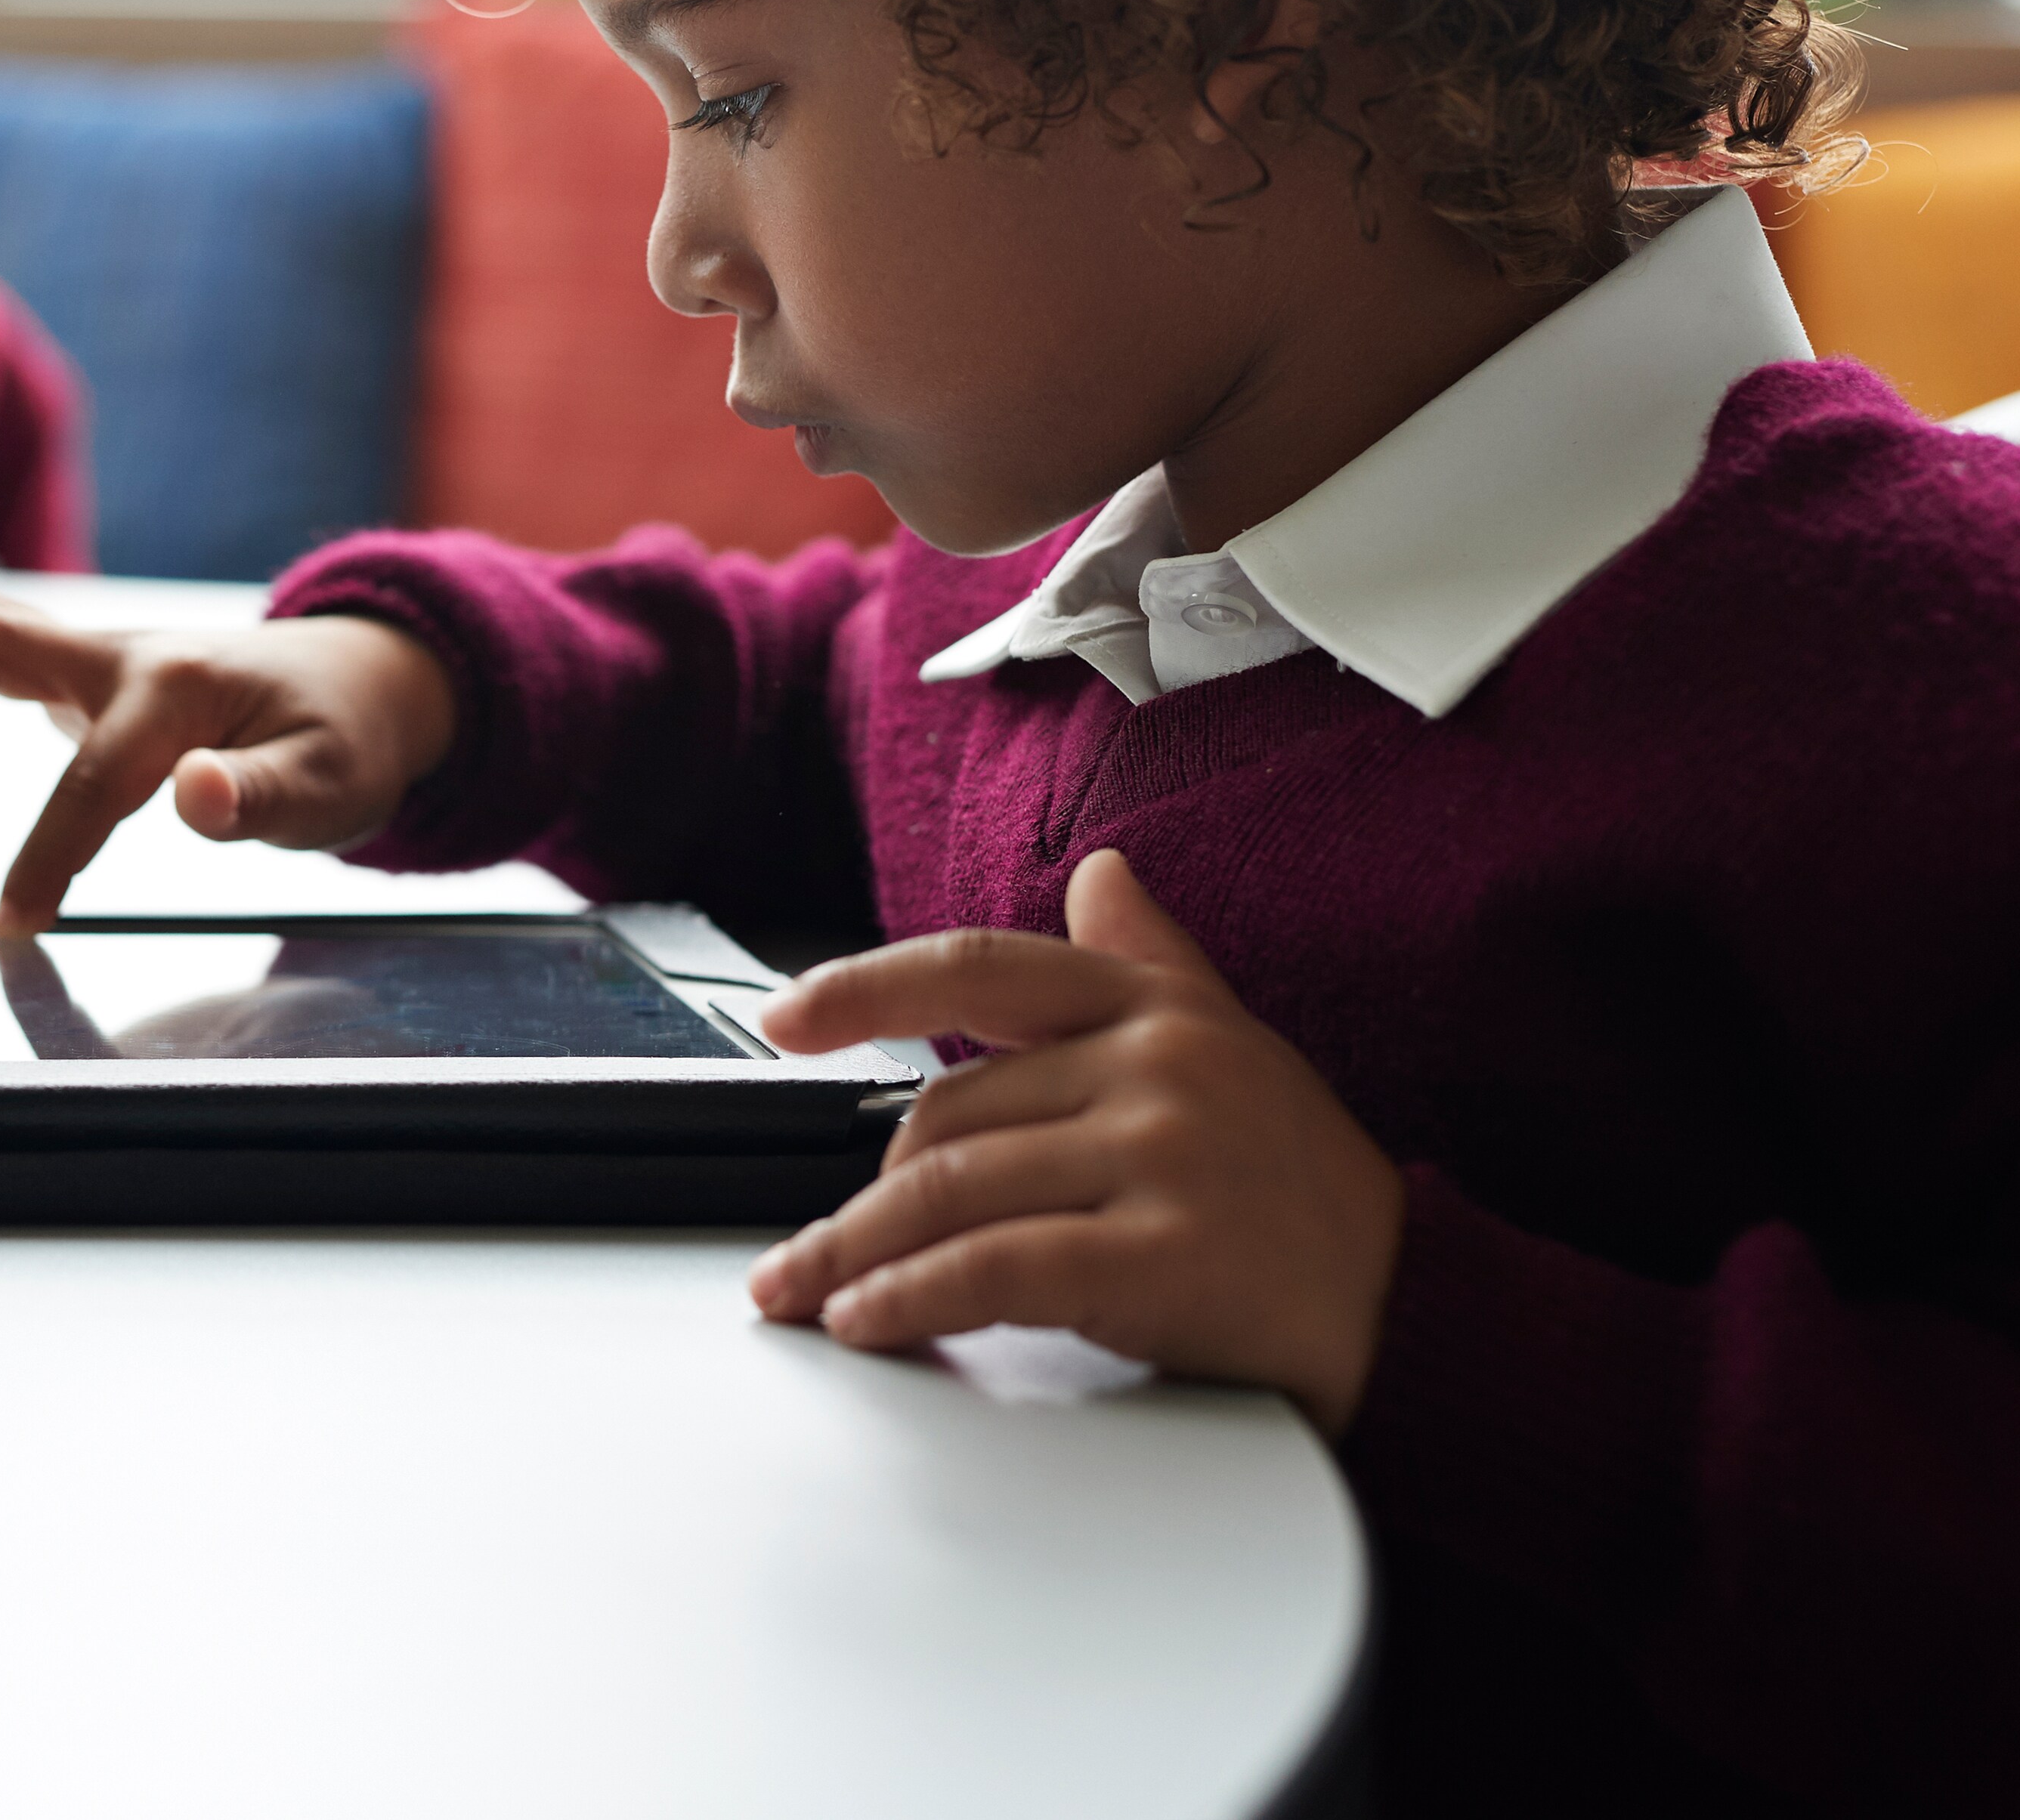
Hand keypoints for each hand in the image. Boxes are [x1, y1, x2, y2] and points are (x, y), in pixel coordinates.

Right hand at [0, 592, 457, 936]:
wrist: (362, 681)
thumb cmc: (345, 742)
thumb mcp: (333, 785)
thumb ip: (263, 795)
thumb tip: (199, 795)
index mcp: (180, 690)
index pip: (96, 777)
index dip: (50, 850)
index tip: (14, 924)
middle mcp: (125, 655)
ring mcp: (99, 653)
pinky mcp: (82, 667)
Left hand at [744, 850, 1405, 1435]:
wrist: (1410, 1299)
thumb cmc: (1302, 1181)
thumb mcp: (1232, 1042)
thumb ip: (1149, 959)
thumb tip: (1098, 873)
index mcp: (1152, 1007)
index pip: (979, 967)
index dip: (864, 985)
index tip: (784, 1017)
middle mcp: (1152, 1065)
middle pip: (944, 1113)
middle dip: (866, 1189)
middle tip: (817, 1244)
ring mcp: (1160, 1156)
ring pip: (950, 1190)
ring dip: (854, 1253)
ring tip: (805, 1292)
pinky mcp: (1161, 1256)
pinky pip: (992, 1268)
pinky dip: (909, 1297)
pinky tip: (865, 1320)